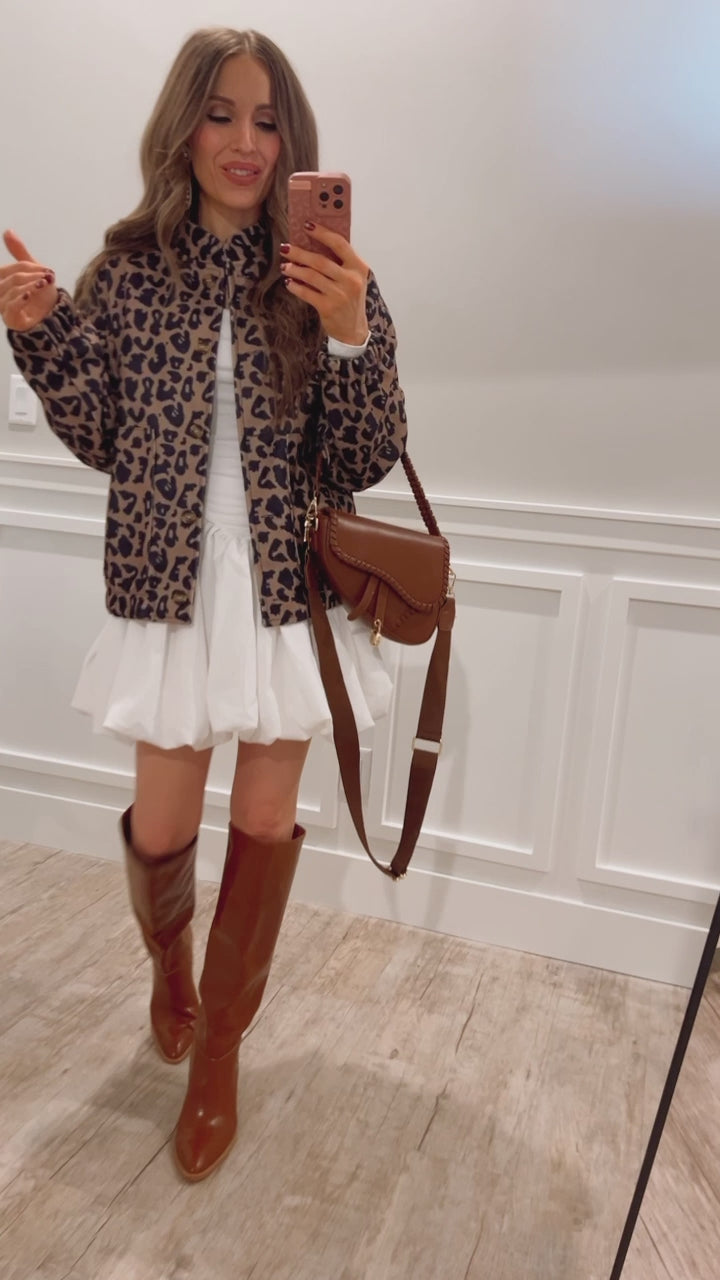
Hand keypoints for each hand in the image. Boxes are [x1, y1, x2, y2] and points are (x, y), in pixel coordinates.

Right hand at [0, 230, 58, 330]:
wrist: (56, 318)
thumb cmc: (43, 296)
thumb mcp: (34, 272)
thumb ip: (20, 254)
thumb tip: (7, 231)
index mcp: (2, 281)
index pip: (7, 270)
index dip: (26, 267)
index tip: (47, 271)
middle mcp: (0, 294)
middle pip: (8, 278)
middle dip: (29, 275)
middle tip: (47, 277)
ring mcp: (4, 308)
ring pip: (10, 291)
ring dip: (29, 285)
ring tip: (43, 284)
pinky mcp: (12, 320)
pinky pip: (10, 307)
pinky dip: (20, 298)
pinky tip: (30, 294)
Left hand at [280, 224, 368, 345]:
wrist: (353, 330)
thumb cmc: (350, 300)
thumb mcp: (352, 279)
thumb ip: (340, 263)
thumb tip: (312, 244)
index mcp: (359, 267)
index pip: (340, 244)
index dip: (322, 233)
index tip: (307, 225)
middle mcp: (351, 280)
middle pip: (320, 260)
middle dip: (300, 253)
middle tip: (285, 248)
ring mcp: (340, 294)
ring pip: (311, 276)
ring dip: (295, 269)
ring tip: (285, 266)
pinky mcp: (328, 307)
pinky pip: (306, 293)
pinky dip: (295, 286)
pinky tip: (289, 282)